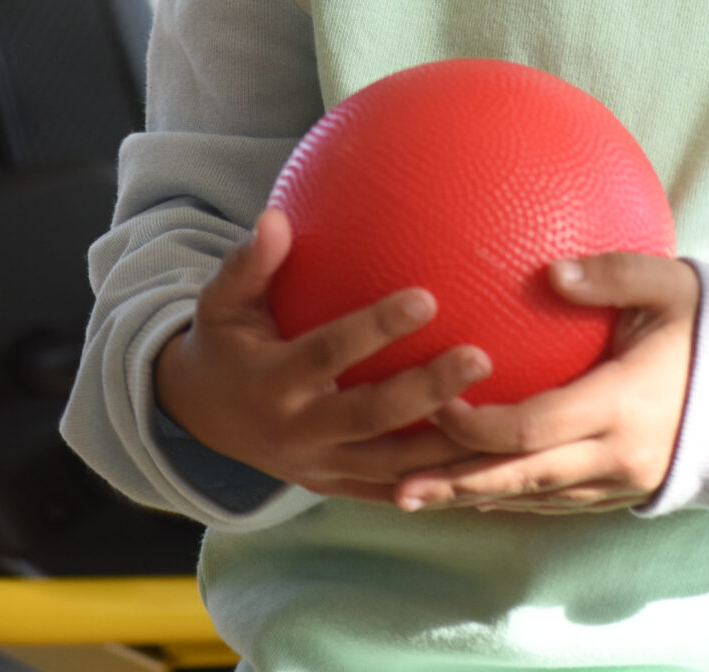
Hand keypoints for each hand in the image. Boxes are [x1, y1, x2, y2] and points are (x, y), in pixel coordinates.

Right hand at [153, 209, 491, 502]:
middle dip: (426, 392)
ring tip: (505, 414)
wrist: (203, 419)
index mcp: (272, 383)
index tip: (427, 296)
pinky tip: (490, 461)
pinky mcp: (339, 488)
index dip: (374, 329)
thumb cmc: (225, 341)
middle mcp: (298, 434)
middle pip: (372, 418)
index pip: (328, 355)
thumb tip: (274, 217)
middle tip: (482, 357)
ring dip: (447, 445)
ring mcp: (321, 469)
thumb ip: (247, 264)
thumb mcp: (219, 303)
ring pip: (393, 466)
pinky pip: (394, 491)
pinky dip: (439, 483)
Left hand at [391, 255, 697, 515]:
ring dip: (470, 497)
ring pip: (531, 499)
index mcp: (623, 405)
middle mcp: (617, 457)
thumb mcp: (670, 285)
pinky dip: (509, 496)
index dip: (477, 425)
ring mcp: (620, 483)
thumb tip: (548, 268)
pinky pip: (555, 500)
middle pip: (517, 480)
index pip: (532, 429)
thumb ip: (611, 274)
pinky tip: (473, 488)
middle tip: (393, 480)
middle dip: (454, 481)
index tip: (436, 402)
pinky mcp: (623, 492)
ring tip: (410, 495)